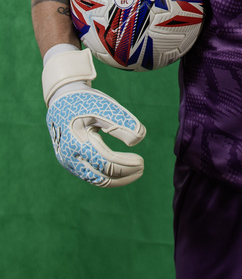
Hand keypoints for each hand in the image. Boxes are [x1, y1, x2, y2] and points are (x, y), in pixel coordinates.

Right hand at [43, 48, 145, 186]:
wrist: (61, 99)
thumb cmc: (85, 102)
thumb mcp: (103, 108)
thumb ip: (121, 123)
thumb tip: (138, 140)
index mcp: (76, 143)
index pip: (106, 163)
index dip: (126, 165)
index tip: (142, 162)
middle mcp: (69, 157)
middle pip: (101, 176)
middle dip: (124, 175)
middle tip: (142, 168)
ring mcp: (68, 162)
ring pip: (95, 179)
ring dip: (117, 179)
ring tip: (136, 171)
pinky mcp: (71, 162)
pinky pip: (90, 175)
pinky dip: (107, 175)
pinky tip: (122, 170)